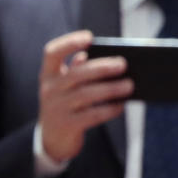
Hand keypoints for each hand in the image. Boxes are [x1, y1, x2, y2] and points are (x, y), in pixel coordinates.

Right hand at [38, 30, 133, 162]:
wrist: (53, 140)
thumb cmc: (66, 106)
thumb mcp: (65, 88)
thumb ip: (79, 72)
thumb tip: (108, 60)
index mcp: (48, 75)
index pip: (52, 52)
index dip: (69, 42)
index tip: (90, 37)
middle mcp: (49, 90)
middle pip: (76, 74)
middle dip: (102, 67)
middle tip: (123, 64)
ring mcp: (56, 109)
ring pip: (86, 94)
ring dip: (111, 89)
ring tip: (129, 85)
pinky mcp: (68, 126)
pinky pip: (92, 115)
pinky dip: (109, 109)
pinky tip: (121, 105)